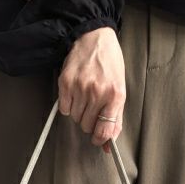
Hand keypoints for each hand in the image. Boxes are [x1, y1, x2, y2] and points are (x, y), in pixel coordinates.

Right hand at [58, 26, 125, 152]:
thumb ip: (116, 119)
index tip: (97, 139)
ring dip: (79, 112)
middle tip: (92, 108)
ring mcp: (80, 88)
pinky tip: (75, 93)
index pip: (104, 130)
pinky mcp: (66, 83)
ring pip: (76, 118)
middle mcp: (98, 92)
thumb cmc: (109, 64)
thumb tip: (108, 145)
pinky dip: (69, 105)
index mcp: (115, 96)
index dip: (99, 139)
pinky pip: (64, 109)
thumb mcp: (120, 90)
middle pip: (87, 126)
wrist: (95, 38)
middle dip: (89, 121)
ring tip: (85, 97)